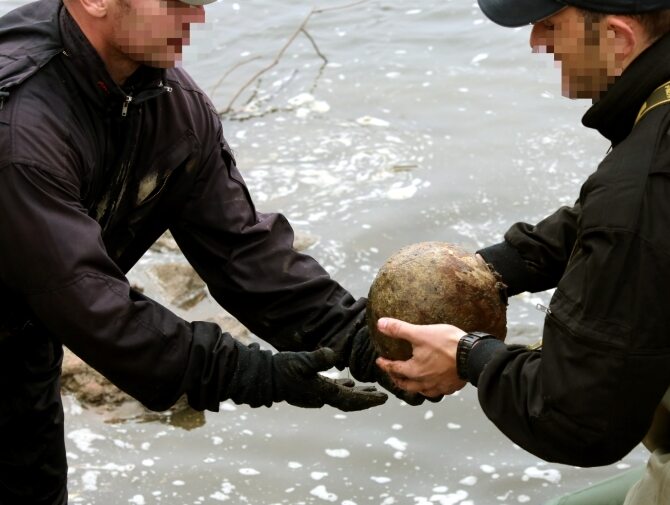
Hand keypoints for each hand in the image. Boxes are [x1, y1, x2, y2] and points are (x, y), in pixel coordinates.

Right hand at [272, 347, 387, 410]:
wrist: (267, 377)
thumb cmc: (284, 369)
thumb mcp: (301, 361)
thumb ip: (318, 359)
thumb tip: (333, 355)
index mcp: (323, 392)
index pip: (351, 400)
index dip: (368, 400)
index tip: (384, 399)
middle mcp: (322, 397)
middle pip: (350, 401)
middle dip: (366, 399)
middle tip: (383, 396)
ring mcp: (316, 393)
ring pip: (343, 396)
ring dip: (358, 394)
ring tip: (372, 390)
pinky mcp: (311, 387)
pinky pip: (333, 390)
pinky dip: (344, 388)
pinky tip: (349, 383)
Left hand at [375, 318, 466, 397]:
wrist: (473, 355)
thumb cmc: (447, 344)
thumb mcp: (420, 333)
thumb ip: (399, 329)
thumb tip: (381, 324)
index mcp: (414, 371)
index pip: (394, 369)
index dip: (385, 365)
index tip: (379, 362)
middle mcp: (425, 382)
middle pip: (406, 385)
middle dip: (397, 380)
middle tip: (392, 375)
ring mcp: (439, 386)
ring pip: (422, 391)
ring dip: (414, 387)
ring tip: (411, 383)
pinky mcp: (452, 386)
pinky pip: (438, 391)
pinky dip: (432, 388)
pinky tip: (434, 384)